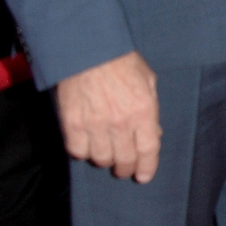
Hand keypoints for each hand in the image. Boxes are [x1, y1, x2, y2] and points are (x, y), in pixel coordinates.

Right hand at [56, 52, 160, 181]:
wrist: (88, 50)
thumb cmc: (121, 62)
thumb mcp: (148, 82)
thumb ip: (151, 111)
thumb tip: (152, 135)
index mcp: (144, 111)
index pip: (148, 150)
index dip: (147, 167)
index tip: (144, 176)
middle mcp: (120, 122)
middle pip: (124, 160)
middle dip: (126, 168)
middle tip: (124, 168)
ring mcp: (95, 124)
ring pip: (100, 159)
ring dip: (104, 160)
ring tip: (106, 153)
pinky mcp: (72, 123)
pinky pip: (77, 151)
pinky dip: (82, 153)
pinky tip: (87, 145)